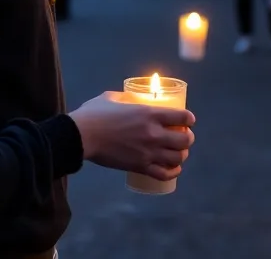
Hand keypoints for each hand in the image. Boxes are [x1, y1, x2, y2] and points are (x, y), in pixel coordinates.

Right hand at [69, 91, 195, 180]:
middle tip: (184, 137)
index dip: (189, 119)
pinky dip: (172, 172)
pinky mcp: (139, 167)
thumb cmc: (95, 114)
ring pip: (177, 158)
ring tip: (179, 153)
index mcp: (150, 113)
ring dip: (181, 155)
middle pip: (184, 140)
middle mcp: (153, 133)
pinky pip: (163, 174)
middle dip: (188, 139)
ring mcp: (148, 152)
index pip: (182, 117)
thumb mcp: (113, 97)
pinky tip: (173, 169)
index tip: (188, 120)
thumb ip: (125, 98)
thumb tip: (129, 98)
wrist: (82, 136)